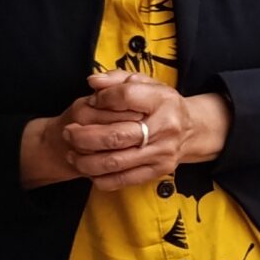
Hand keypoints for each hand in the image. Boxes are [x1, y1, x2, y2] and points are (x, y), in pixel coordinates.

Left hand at [74, 74, 231, 190]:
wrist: (191, 129)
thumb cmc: (161, 104)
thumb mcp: (145, 83)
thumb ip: (116, 80)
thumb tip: (92, 82)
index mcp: (162, 100)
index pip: (126, 96)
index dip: (102, 98)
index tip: (90, 100)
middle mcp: (165, 127)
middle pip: (116, 135)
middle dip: (84, 136)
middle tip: (68, 132)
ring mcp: (162, 152)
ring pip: (115, 161)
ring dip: (87, 160)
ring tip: (72, 153)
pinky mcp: (158, 171)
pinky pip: (123, 179)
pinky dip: (100, 177)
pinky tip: (88, 170)